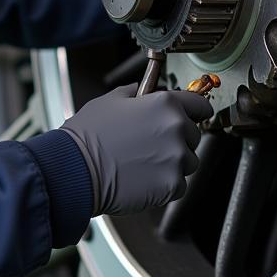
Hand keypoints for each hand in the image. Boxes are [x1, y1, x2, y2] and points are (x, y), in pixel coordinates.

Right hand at [60, 83, 212, 215]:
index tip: (194, 116)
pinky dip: (165, 185)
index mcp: (165, 104)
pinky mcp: (172, 185)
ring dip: (173, 163)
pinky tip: (143, 179)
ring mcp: (176, 159)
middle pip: (193, 136)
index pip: (200, 105)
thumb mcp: (108, 102)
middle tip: (150, 145)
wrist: (77, 169)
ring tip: (145, 163)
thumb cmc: (88, 135)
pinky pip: (179, 185)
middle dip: (177, 139)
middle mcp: (177, 129)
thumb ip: (131, 93)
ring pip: (188, 162)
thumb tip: (138, 91)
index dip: (195, 111)